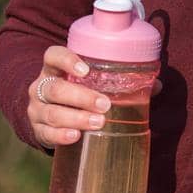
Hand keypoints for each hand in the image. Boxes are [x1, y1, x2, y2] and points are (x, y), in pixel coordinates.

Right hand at [26, 44, 161, 148]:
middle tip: (105, 105)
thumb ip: (121, 81)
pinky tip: (76, 136)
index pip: (53, 56)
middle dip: (81, 97)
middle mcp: (41, 86)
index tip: (86, 70)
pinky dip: (60, 135)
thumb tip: (156, 86)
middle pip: (55, 88)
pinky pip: (45, 132)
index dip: (67, 60)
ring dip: (76, 118)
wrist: (52, 115)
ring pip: (51, 112)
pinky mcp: (36, 129)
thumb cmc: (80, 92)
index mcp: (55, 68)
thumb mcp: (94, 83)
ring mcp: (36, 109)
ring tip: (98, 122)